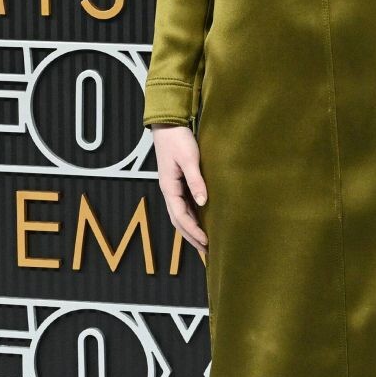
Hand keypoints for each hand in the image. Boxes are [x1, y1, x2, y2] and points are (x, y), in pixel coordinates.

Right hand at [151, 125, 208, 256]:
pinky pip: (184, 206)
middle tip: (206, 251)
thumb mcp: (189, 159)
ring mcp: (173, 188)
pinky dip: (192, 218)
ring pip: (180, 215)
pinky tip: (201, 223)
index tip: (206, 242)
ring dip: (191, 230)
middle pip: (178, 221)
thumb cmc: (178, 140)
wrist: (168, 125)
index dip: (193, 231)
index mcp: (169, 188)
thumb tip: (203, 202)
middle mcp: (169, 191)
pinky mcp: (178, 183)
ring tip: (204, 243)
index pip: (181, 216)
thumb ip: (196, 180)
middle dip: (191, 237)